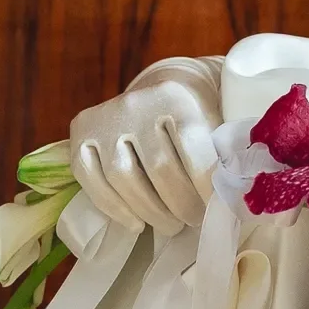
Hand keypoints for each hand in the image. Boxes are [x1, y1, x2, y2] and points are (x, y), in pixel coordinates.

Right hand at [68, 55, 224, 233]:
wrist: (165, 84)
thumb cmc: (198, 111)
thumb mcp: (216, 119)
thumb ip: (221, 153)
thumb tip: (228, 199)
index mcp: (177, 96)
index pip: (192, 149)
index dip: (205, 186)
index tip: (215, 208)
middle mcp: (137, 103)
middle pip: (158, 168)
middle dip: (180, 204)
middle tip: (192, 221)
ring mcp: (106, 116)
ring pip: (123, 177)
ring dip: (150, 211)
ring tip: (170, 225)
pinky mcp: (81, 129)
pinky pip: (90, 177)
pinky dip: (113, 207)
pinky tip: (135, 222)